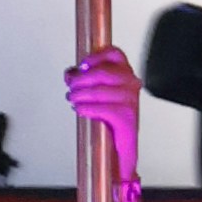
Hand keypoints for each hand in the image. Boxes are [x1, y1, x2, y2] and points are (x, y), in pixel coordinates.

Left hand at [66, 43, 140, 201]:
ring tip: (73, 100)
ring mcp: (130, 100)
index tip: (82, 65)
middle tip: (71, 88)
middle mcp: (131, 84)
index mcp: (125, 74)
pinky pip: (102, 108)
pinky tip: (80, 110)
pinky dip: (86, 108)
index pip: (115, 54)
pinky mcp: (126, 117)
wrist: (120, 147)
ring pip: (99, 91)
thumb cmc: (110, 120)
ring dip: (80, 95)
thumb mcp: (96, 95)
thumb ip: (83, 80)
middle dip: (81, 80)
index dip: (96, 56)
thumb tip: (70, 73)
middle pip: (102, 73)